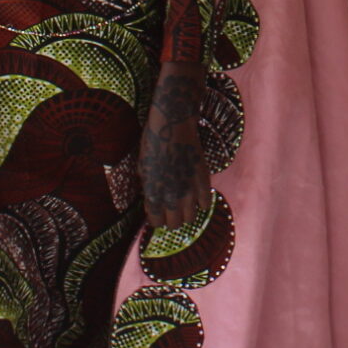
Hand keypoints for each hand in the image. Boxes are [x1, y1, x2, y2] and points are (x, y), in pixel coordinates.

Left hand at [139, 60, 208, 232]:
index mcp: (152, 193)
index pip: (156, 221)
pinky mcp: (202, 180)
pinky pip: (206, 202)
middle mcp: (170, 195)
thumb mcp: (142, 165)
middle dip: (171, 219)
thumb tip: (151, 195)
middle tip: (171, 209)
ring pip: (190, 217)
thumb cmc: (153, 141)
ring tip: (184, 203)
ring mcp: (188, 189)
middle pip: (174, 224)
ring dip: (187, 213)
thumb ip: (147, 184)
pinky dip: (202, 202)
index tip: (158, 212)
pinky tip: (198, 196)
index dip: (156, 218)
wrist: (173, 123)